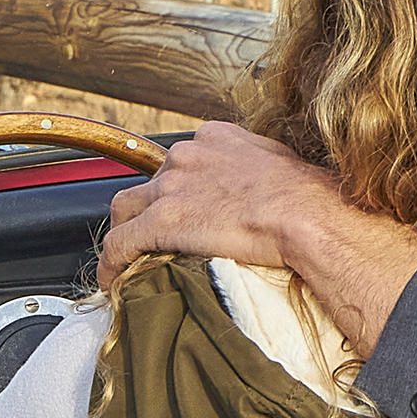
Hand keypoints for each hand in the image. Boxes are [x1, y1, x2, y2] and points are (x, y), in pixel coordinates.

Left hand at [95, 122, 335, 285]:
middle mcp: (187, 156)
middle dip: (150, 209)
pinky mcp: (162, 222)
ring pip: (126, 208)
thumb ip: (257, 164)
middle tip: (158, 235)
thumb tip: (261, 183)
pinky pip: (121, 243)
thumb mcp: (280, 163)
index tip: (183, 205)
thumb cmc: (304, 196)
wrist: (304, 216)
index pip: (180, 160)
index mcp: (215, 138)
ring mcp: (171, 188)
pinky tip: (113, 279)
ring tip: (128, 256)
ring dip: (125, 231)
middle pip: (150, 182)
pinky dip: (112, 263)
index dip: (178, 186)